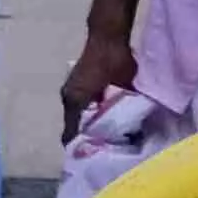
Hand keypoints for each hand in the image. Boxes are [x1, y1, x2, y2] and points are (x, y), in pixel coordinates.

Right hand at [60, 20, 138, 144]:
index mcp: (74, 102)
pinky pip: (80, 105)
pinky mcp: (76, 83)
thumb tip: (130, 134)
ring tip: (110, 133)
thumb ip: (121, 112)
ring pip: (77, 116)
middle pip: (73, 126)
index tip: (94, 160)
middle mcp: (67, 98)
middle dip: (88, 138)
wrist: (108, 36)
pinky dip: (90, 113)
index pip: (70, 135)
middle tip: (108, 149)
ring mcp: (70, 89)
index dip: (81, 149)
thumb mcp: (122, 90)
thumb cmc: (114, 62)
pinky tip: (107, 115)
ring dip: (90, 124)